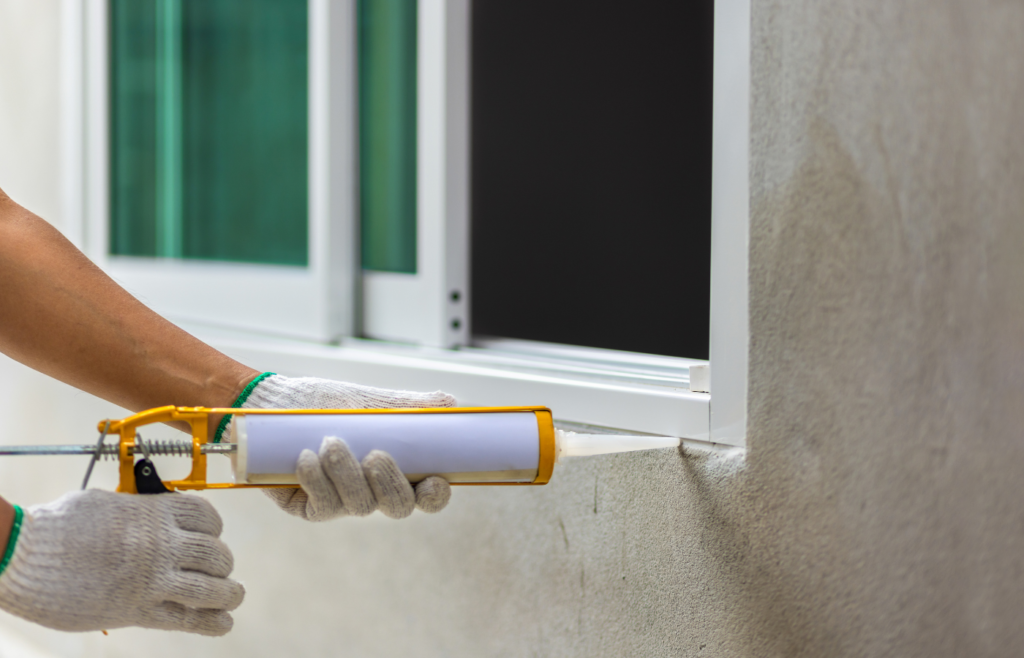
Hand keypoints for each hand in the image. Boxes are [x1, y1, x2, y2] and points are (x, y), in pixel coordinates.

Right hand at [0, 490, 243, 635]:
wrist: (25, 556)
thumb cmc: (58, 526)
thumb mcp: (105, 504)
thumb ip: (135, 512)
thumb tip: (147, 515)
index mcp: (154, 512)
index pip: (206, 516)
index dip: (214, 528)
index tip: (210, 536)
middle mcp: (162, 544)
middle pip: (215, 554)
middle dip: (221, 563)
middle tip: (218, 571)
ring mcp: (152, 579)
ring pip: (210, 588)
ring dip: (228, 593)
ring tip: (233, 596)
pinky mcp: (137, 610)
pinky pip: (187, 619)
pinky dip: (211, 622)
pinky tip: (224, 623)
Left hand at [223, 374, 454, 519]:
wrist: (275, 403)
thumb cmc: (324, 401)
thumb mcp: (370, 401)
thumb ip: (409, 406)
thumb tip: (451, 403)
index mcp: (397, 469)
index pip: (428, 495)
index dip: (436, 496)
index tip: (434, 480)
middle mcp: (373, 491)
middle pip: (399, 507)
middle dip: (391, 484)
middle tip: (375, 455)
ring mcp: (342, 503)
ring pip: (359, 506)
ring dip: (347, 475)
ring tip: (330, 442)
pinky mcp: (310, 508)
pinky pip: (323, 506)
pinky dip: (316, 481)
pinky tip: (305, 458)